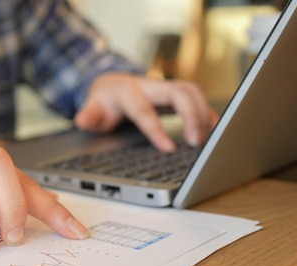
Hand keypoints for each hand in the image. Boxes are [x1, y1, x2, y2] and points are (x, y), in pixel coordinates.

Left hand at [74, 73, 218, 151]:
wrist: (110, 84)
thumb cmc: (103, 102)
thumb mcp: (91, 109)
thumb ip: (88, 116)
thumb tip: (82, 121)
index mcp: (128, 92)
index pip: (145, 111)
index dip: (157, 130)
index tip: (169, 150)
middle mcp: (150, 85)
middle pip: (178, 92)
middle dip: (191, 115)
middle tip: (197, 143)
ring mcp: (165, 88)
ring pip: (192, 91)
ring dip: (203, 113)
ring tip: (211, 139)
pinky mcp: (175, 94)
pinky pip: (196, 98)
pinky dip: (207, 113)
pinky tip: (214, 131)